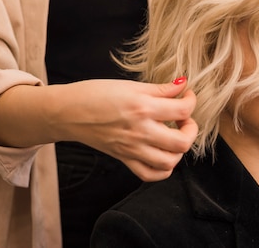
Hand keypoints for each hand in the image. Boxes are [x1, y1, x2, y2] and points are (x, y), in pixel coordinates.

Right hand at [54, 77, 197, 181]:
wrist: (68, 112)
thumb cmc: (95, 94)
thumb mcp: (130, 85)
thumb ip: (160, 89)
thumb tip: (183, 84)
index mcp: (142, 108)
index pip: (182, 110)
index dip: (191, 100)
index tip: (187, 95)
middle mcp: (140, 132)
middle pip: (182, 142)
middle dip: (191, 129)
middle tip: (184, 118)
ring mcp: (132, 149)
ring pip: (170, 162)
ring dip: (179, 150)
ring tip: (174, 135)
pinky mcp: (124, 159)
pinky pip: (150, 175)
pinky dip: (163, 169)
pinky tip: (163, 153)